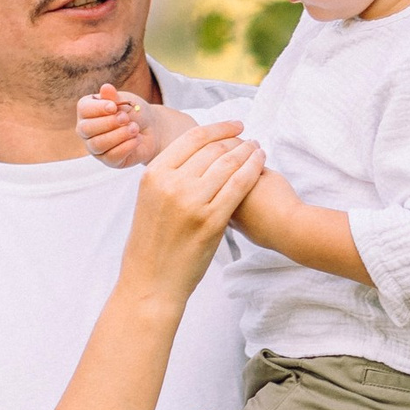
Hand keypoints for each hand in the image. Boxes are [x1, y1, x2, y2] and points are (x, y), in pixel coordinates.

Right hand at [75, 85, 148, 170]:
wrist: (151, 129)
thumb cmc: (134, 112)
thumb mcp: (125, 100)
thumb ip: (114, 96)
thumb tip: (106, 87)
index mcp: (87, 111)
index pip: (83, 109)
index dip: (97, 109)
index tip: (114, 107)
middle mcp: (87, 131)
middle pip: (87, 129)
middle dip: (108, 123)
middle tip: (126, 118)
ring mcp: (96, 148)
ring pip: (98, 144)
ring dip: (119, 135)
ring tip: (135, 128)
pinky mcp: (109, 161)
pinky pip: (111, 156)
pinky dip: (126, 147)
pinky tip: (137, 139)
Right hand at [117, 120, 260, 301]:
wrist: (151, 283)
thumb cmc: (150, 246)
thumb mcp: (148, 201)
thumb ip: (167, 177)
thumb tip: (190, 157)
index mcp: (153, 175)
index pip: (192, 139)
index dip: (218, 128)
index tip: (234, 126)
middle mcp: (171, 184)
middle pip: (213, 149)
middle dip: (236, 140)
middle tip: (250, 139)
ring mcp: (192, 202)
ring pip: (228, 164)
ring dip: (248, 151)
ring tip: (258, 148)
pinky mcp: (211, 220)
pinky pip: (239, 185)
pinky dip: (254, 170)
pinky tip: (261, 164)